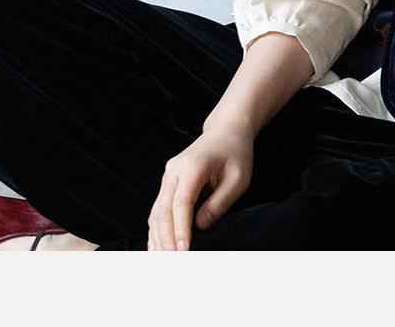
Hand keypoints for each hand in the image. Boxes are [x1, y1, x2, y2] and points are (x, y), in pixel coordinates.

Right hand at [147, 123, 253, 250]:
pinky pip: (158, 208)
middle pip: (163, 209)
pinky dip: (157, 229)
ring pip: (156, 211)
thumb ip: (220, 202)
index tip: (183, 250)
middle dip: (165, 238)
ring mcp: (168, 176)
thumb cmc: (236, 154)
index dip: (180, 229)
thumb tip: (200, 226)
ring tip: (162, 261)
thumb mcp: (238, 178)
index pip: (181, 203)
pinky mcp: (168, 182)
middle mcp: (174, 170)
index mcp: (192, 166)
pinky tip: (157, 247)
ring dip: (157, 237)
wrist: (226, 131)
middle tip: (171, 263)